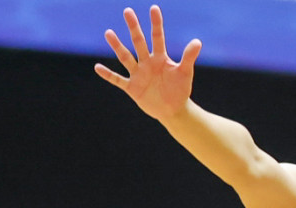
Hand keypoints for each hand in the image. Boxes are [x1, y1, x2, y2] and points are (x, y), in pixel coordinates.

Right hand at [95, 6, 200, 122]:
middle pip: (139, 42)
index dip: (156, 24)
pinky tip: (97, 67)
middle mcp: (147, 63)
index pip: (157, 37)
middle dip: (134, 28)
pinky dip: (108, 75)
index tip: (154, 8)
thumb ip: (188, 57)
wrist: (173, 110)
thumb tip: (197, 41)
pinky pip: (118, 80)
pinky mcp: (132, 88)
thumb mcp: (185, 73)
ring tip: (108, 33)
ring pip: (126, 58)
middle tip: (128, 11)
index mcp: (160, 58)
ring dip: (117, 46)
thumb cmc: (180, 89)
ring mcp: (138, 74)